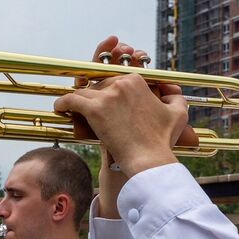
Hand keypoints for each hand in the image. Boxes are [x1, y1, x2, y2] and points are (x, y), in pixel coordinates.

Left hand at [55, 35, 187, 177]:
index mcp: (137, 81)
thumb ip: (176, 97)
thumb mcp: (178, 113)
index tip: (107, 100)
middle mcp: (121, 83)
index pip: (117, 79)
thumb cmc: (163, 139)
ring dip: (79, 99)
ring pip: (86, 92)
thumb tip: (172, 91)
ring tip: (72, 106)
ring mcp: (107, 96)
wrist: (148, 159)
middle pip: (100, 84)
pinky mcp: (94, 109)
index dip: (111, 90)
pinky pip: (72, 99)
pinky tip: (60, 107)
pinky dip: (64, 102)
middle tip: (91, 106)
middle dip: (96, 95)